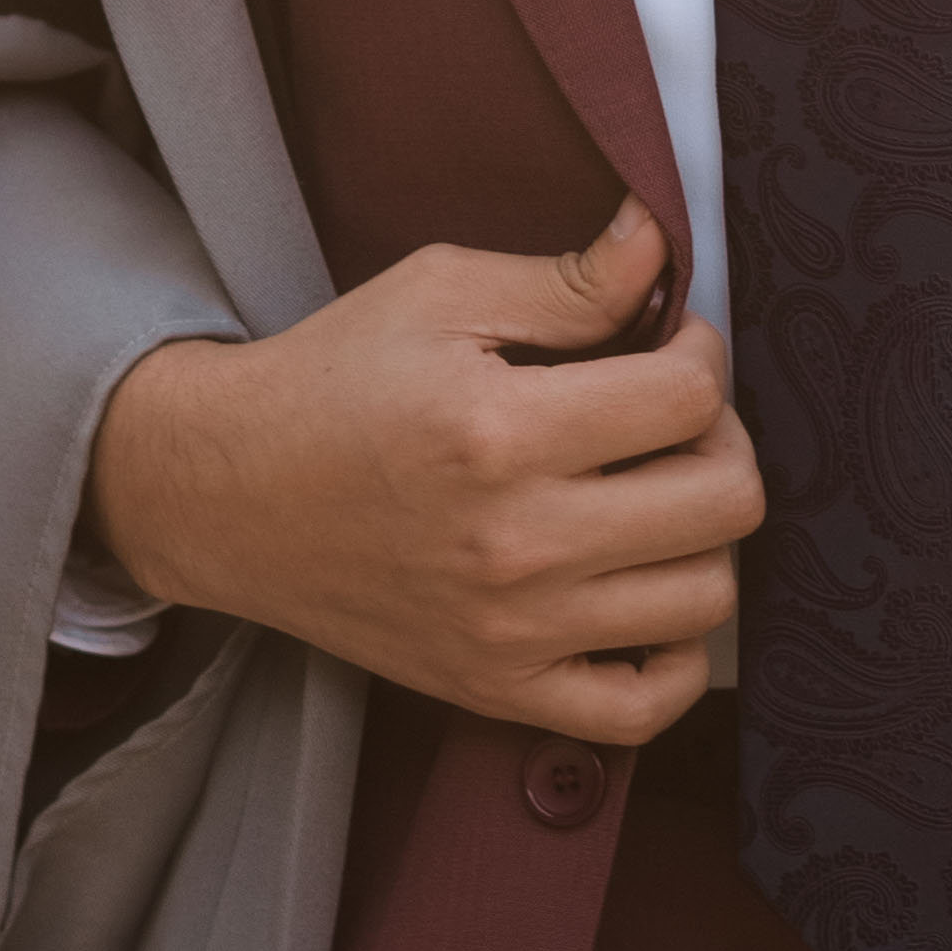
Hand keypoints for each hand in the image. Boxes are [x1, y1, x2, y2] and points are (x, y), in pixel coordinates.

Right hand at [87, 197, 761, 743]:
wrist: (227, 494)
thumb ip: (567, 278)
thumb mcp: (439, 292)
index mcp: (501, 431)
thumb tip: (662, 242)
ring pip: (706, 599)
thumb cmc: (333, 377)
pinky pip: (644, 708)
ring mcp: (512, 632)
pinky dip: (675, 656)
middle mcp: (517, 544)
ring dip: (704, 535)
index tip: (670, 343)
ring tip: (653, 492)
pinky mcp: (498, 689)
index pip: (688, 396)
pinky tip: (644, 590)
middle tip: (671, 414)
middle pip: (724, 501)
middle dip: (721, 437)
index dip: (701, 353)